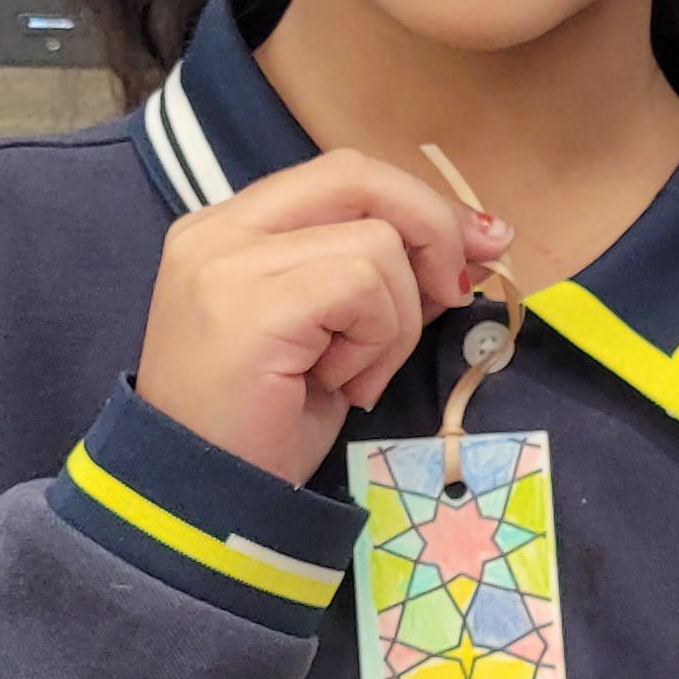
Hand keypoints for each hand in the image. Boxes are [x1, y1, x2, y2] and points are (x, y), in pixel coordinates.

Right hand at [136, 154, 505, 482]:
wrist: (199, 503)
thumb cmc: (267, 426)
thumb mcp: (336, 333)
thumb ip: (382, 275)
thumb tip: (478, 237)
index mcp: (232, 227)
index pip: (344, 175)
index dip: (421, 203)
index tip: (478, 245)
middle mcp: (218, 228)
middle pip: (358, 176)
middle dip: (432, 228)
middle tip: (456, 291)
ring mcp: (226, 260)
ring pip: (375, 244)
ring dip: (394, 321)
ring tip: (352, 376)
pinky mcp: (249, 303)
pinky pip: (362, 285)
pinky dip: (375, 341)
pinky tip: (340, 384)